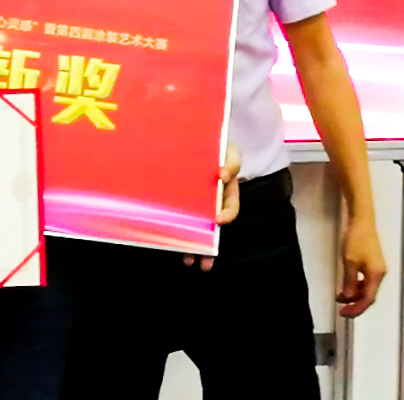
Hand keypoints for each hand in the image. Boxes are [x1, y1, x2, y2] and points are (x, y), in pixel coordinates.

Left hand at [183, 144, 241, 270]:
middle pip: (213, 228)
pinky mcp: (181, 203)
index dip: (226, 215)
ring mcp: (197, 204)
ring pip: (198, 229)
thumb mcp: (228, 151)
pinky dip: (178, 232)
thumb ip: (231, 162)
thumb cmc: (213, 146)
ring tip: (190, 261)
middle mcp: (213, 201)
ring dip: (195, 246)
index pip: (230, 207)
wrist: (193, 140)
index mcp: (226, 190)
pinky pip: (181, 220)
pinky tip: (173, 244)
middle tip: (205, 262)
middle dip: (210, 245)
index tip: (218, 220)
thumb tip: (223, 174)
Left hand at [337, 216, 385, 316]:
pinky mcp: (372, 263)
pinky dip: (355, 285)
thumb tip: (348, 297)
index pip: (367, 299)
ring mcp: (377, 269)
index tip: (343, 314)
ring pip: (366, 288)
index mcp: (376, 275)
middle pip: (368, 295)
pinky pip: (365, 280)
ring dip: (353, 294)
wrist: (362, 221)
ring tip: (339, 296)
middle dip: (354, 303)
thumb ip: (349, 281)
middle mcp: (379, 274)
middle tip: (340, 308)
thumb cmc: (355, 240)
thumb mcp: (349, 262)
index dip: (356, 309)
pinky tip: (345, 285)